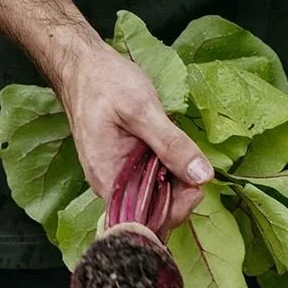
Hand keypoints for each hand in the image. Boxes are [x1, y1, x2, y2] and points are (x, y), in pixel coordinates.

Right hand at [53, 33, 212, 227]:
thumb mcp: (141, 110)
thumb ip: (171, 144)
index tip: (199, 187)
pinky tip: (176, 152)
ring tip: (187, 155)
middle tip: (199, 167)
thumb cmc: (104, 84)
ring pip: (155, 195)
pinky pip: (152, 179)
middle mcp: (112, 185)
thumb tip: (203, 176)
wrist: (83, 66)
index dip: (175, 210)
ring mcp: (119, 175)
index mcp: (108, 180)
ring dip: (178, 182)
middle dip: (181, 196)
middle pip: (153, 211)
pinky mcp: (127, 164)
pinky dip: (169, 170)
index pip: (144, 220)